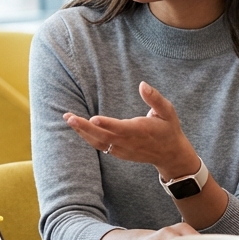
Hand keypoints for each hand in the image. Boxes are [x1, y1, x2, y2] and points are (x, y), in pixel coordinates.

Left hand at [63, 82, 198, 178]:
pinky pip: (100, 146)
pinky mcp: (118, 153)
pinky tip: (78, 127)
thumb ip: (155, 99)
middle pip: (103, 136)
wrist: (170, 154)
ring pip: (99, 142)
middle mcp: (129, 142)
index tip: (93, 118)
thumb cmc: (168, 128)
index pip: (121, 128)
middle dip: (85, 127)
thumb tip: (142, 84)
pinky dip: (88, 138)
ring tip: (68, 119)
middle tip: (69, 117)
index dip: (107, 124)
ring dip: (82, 132)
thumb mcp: (168, 112)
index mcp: (141, 131)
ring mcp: (122, 149)